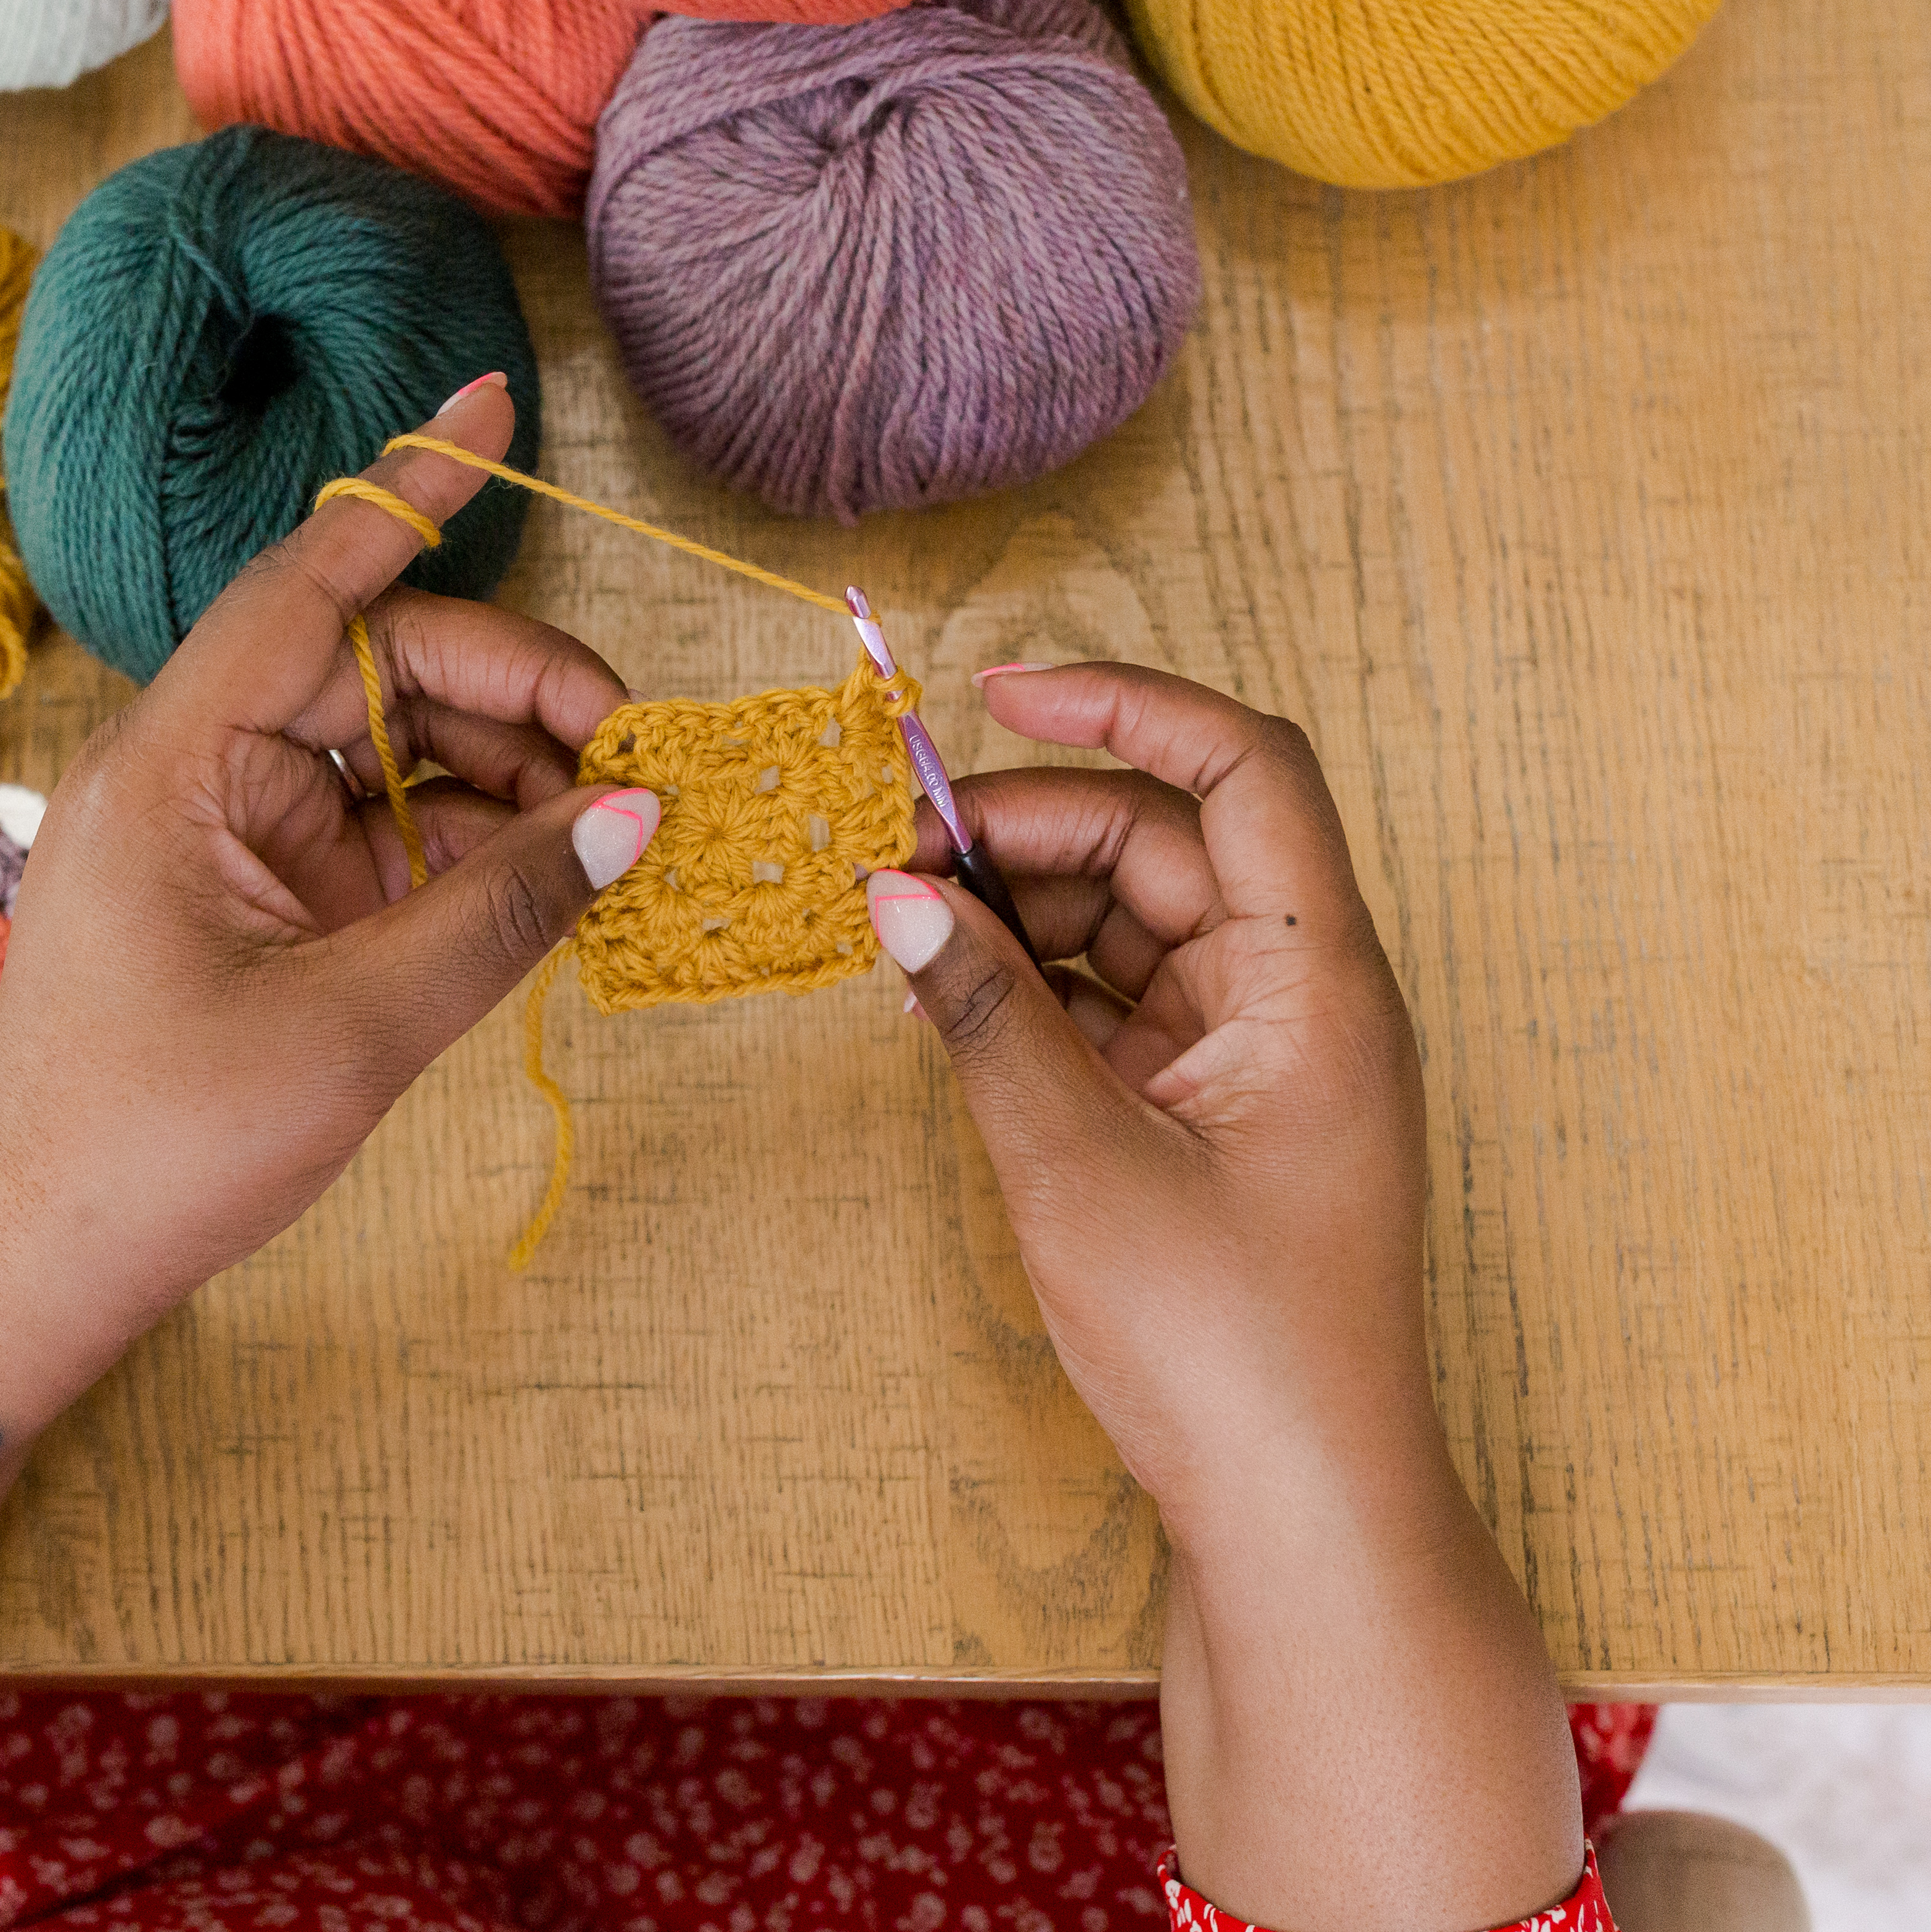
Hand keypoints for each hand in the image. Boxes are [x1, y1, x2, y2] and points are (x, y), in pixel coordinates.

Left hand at [0, 375, 655, 1335]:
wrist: (43, 1254)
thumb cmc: (158, 1141)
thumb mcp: (350, 1028)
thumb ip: (501, 913)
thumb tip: (635, 815)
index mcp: (179, 760)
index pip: (311, 580)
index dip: (407, 490)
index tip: (493, 406)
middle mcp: (202, 769)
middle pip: (383, 667)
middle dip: (519, 694)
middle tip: (642, 755)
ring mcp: (234, 834)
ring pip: (399, 749)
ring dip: (512, 777)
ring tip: (617, 830)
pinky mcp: (265, 898)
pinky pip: (389, 831)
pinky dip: (475, 847)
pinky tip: (560, 876)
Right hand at [866, 664, 1437, 1527]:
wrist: (1300, 1516)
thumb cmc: (1230, 1352)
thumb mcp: (1079, 1165)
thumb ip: (984, 1014)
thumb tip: (897, 896)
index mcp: (1316, 982)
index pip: (1242, 768)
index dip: (1124, 705)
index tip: (993, 692)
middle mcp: (1299, 996)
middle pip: (1164, 839)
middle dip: (1026, 824)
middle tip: (890, 854)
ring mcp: (1255, 1054)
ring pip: (1129, 917)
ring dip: (1015, 904)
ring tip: (898, 928)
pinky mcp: (1210, 1111)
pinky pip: (1114, 1000)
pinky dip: (1029, 985)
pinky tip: (941, 996)